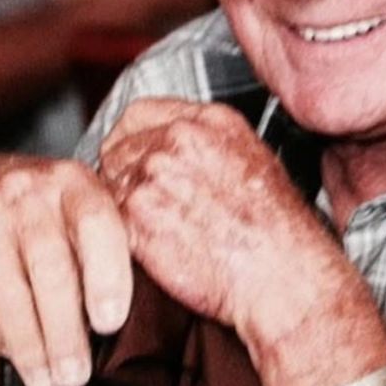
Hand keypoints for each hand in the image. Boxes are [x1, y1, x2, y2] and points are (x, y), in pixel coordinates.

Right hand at [0, 157, 132, 385]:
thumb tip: (139, 310)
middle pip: (49, 268)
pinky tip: (14, 353)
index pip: (96, 225)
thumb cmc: (49, 206)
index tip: (111, 324)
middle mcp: (27, 192)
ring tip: (47, 380)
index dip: (107, 276)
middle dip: (64, 331)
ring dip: (29, 347)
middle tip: (77, 375)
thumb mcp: (85, 204)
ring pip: (7, 292)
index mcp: (74, 182)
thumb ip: (108, 242)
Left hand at [100, 100, 385, 385]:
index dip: (131, 139)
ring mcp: (153, 175)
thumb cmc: (278, 229)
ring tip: (154, 230)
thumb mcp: (255, 161)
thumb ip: (209, 145)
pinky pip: (106, 220)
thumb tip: (177, 151)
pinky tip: (150, 249)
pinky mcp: (135, 216)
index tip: (133, 156)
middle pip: (117, 147)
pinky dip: (119, 236)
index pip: (140, 113)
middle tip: (142, 203)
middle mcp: (178, 139)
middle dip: (122, 174)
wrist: (279, 273)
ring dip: (120, 207)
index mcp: (210, 121)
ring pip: (107, 184)